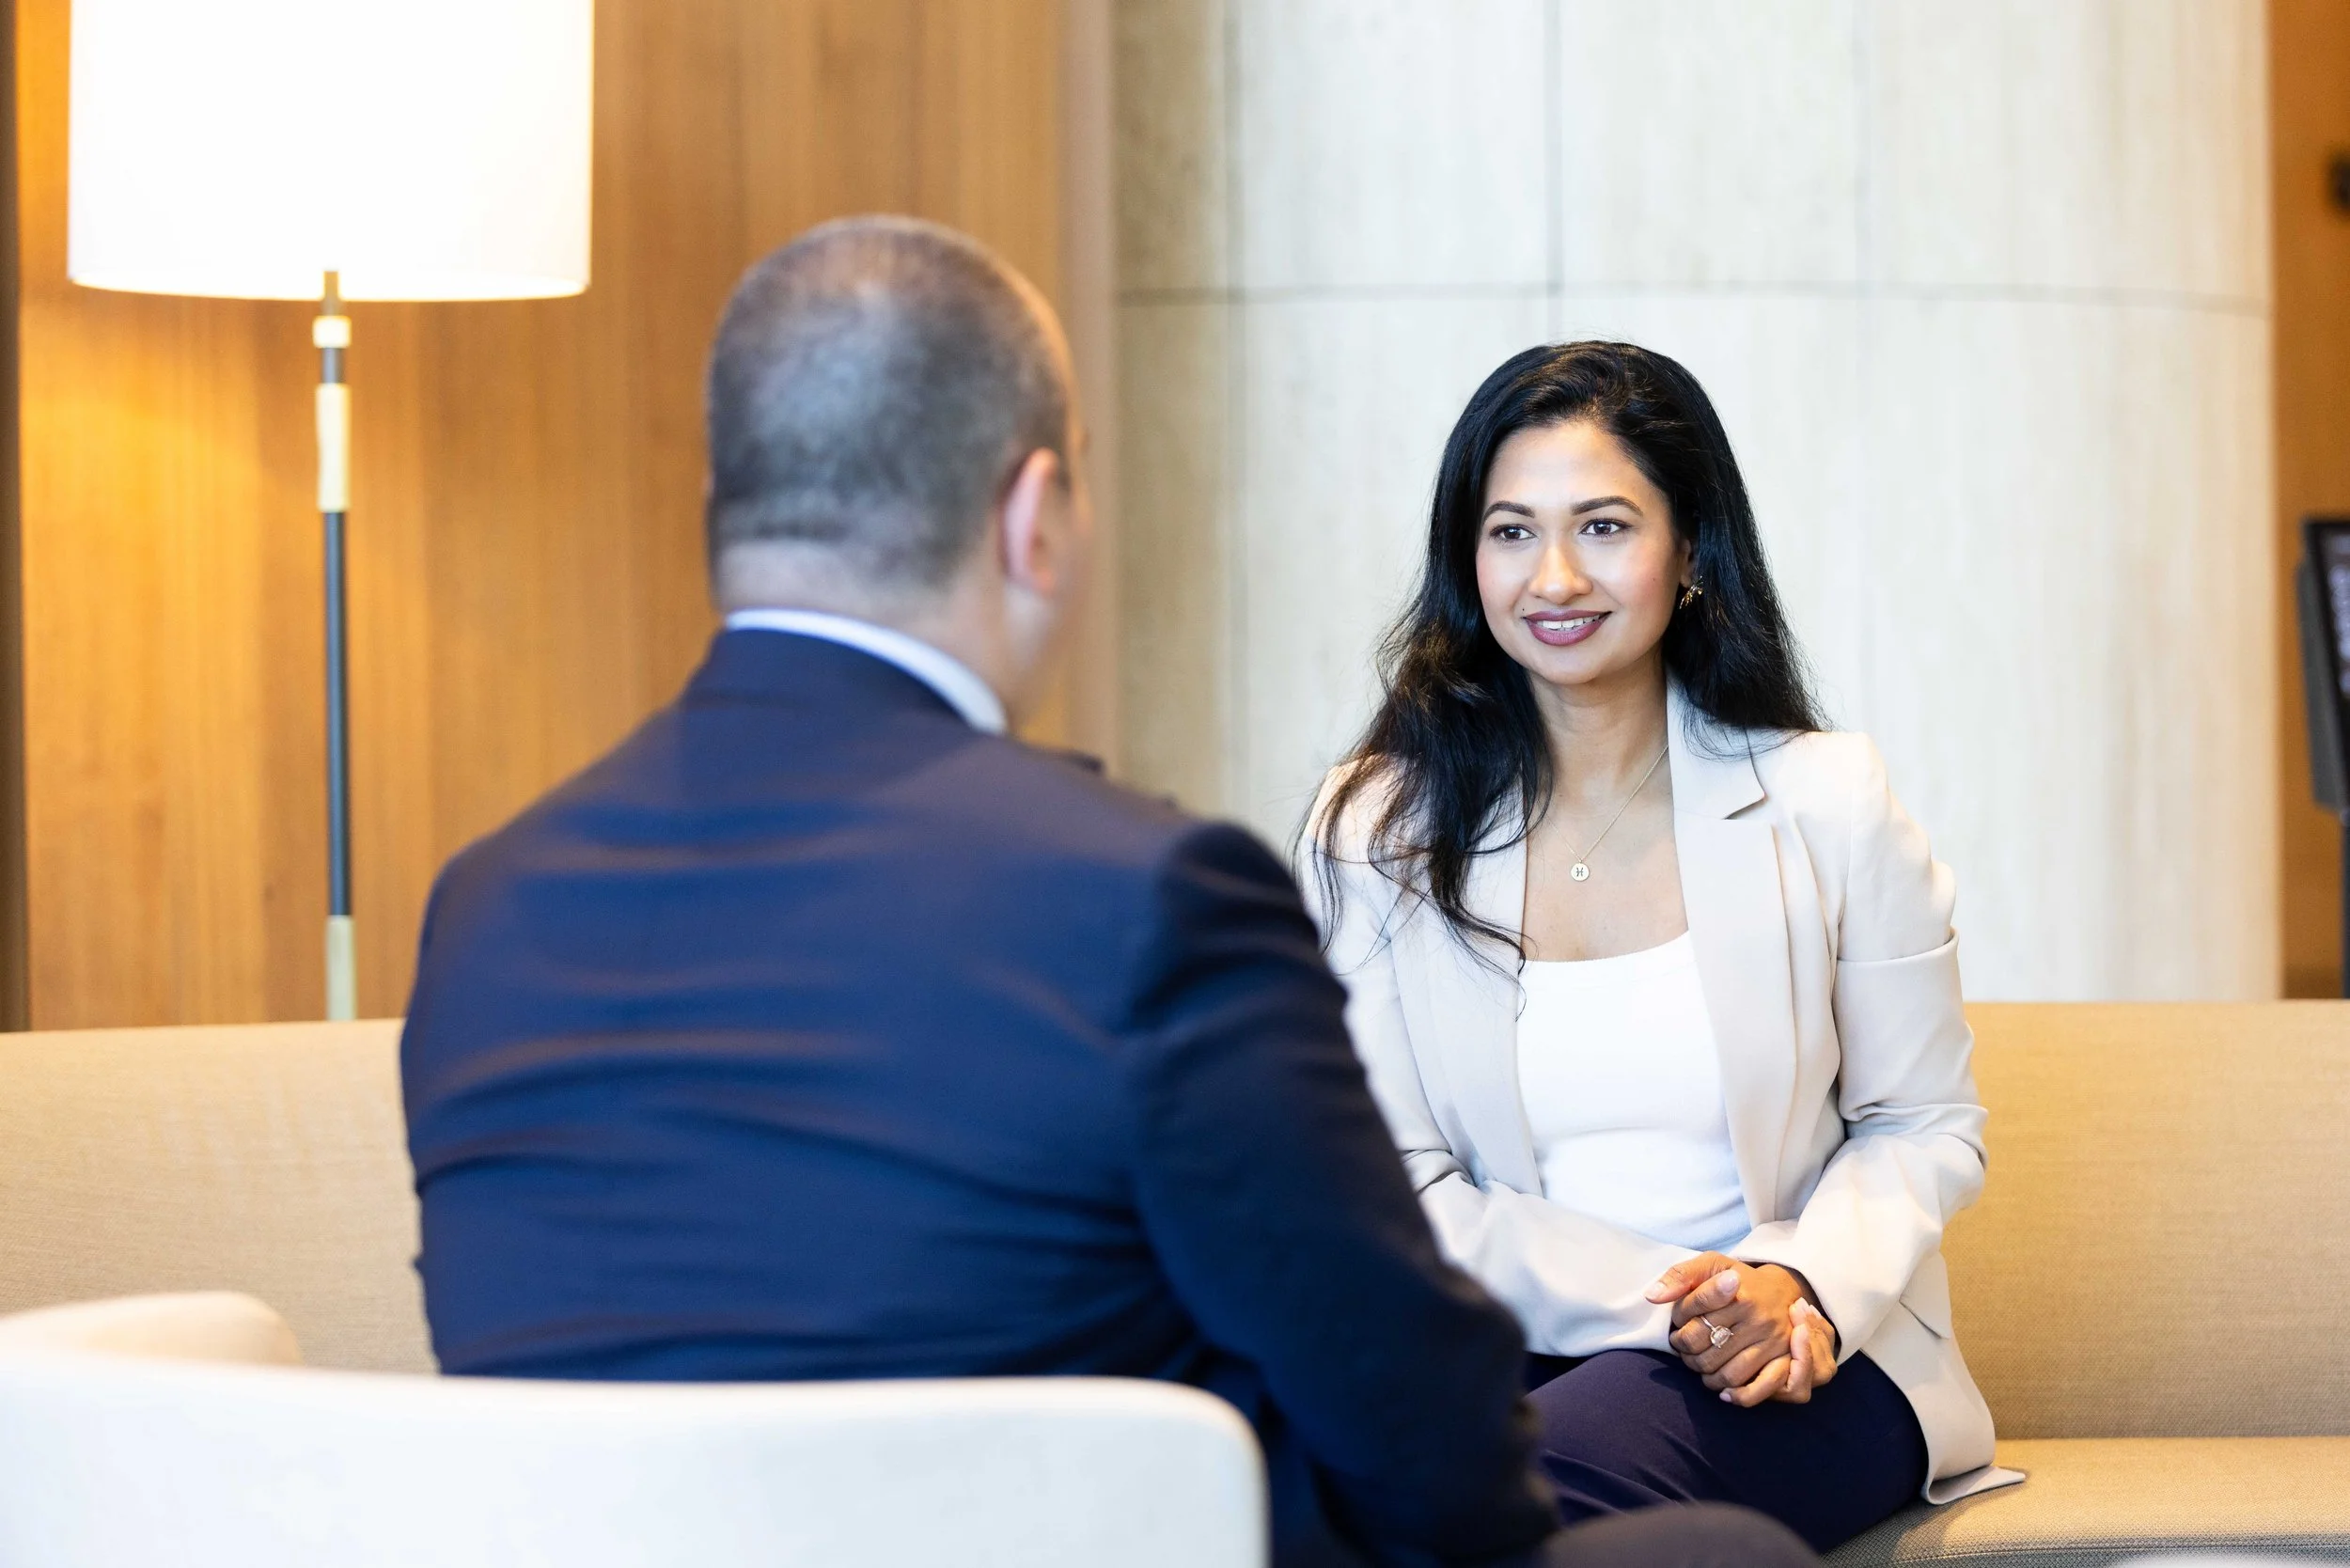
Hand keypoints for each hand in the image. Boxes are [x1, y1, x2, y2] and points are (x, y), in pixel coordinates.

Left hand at [1646, 1254, 1838, 1406]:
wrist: (1782, 1291)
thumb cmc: (1738, 1279)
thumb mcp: (1711, 1264)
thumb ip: (1680, 1275)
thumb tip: (1652, 1296)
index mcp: (1737, 1289)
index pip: (1692, 1309)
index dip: (1677, 1317)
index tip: (1678, 1319)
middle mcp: (1757, 1317)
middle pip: (1702, 1343)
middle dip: (1684, 1348)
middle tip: (1683, 1344)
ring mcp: (1771, 1342)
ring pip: (1725, 1372)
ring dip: (1703, 1372)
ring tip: (1699, 1362)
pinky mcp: (1783, 1361)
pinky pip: (1756, 1388)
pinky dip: (1735, 1394)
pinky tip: (1721, 1388)